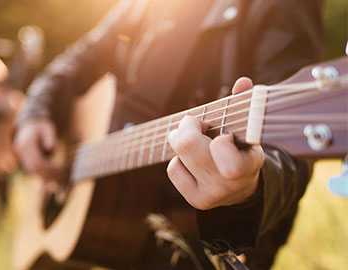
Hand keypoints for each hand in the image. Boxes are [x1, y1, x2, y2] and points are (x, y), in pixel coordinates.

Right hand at [14, 119, 59, 180]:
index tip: (61, 169)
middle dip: (48, 173)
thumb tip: (50, 148)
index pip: (37, 161)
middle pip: (34, 168)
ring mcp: (21, 156)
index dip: (49, 168)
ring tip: (60, 175)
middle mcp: (21, 151)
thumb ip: (49, 136)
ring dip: (46, 175)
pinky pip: (33, 170)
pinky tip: (54, 173)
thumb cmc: (41, 127)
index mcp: (27, 143)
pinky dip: (43, 173)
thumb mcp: (47, 128)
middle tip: (63, 174)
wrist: (28, 127)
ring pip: (33, 171)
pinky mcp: (24, 160)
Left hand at [167, 78, 263, 209]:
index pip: (224, 151)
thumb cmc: (241, 147)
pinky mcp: (197, 200)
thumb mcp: (247, 129)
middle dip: (187, 126)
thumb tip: (243, 83)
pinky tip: (193, 161)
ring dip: (182, 140)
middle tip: (196, 124)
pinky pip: (174, 170)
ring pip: (179, 155)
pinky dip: (178, 160)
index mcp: (249, 164)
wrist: (242, 187)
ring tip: (197, 141)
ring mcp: (212, 195)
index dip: (217, 138)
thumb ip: (245, 105)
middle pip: (188, 145)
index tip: (223, 134)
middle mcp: (231, 183)